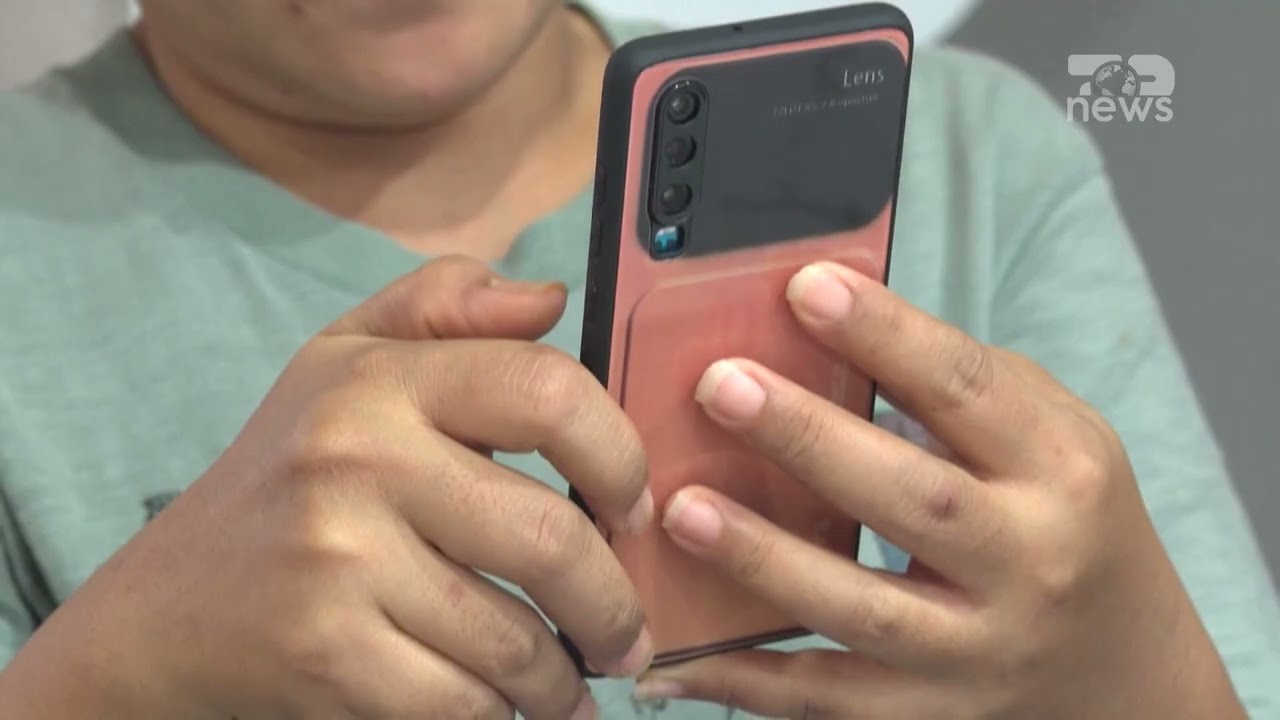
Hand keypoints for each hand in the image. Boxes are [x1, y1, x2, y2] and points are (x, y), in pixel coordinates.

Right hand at [0, 257, 652, 719]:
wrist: (166, 606)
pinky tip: (513, 708)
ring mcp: (338, 560)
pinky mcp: (324, 653)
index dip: (618, 454)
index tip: (632, 506)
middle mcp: (358, 457)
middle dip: (612, 603)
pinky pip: (463, 703)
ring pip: (515, 640)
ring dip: (566, 676)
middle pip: (550, 538)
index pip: (546, 391)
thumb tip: (554, 298)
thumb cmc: (285, 472)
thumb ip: (447, 306)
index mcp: (381, 378)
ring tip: (577, 679)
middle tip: (624, 632)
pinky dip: (503, 715)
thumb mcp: (343, 358)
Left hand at [633, 262, 1243, 718]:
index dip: (885, 334)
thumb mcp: (1049, 437)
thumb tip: (830, 335)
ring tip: (684, 511)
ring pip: (865, 610)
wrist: (1122, 666)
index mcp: (1060, 471)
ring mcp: (979, 650)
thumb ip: (956, 389)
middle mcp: (1029, 564)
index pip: (968, 390)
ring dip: (765, 560)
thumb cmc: (1066, 520)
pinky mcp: (931, 713)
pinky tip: (675, 657)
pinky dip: (749, 683)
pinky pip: (829, 701)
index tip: (805, 286)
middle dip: (809, 438)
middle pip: (915, 499)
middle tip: (720, 386)